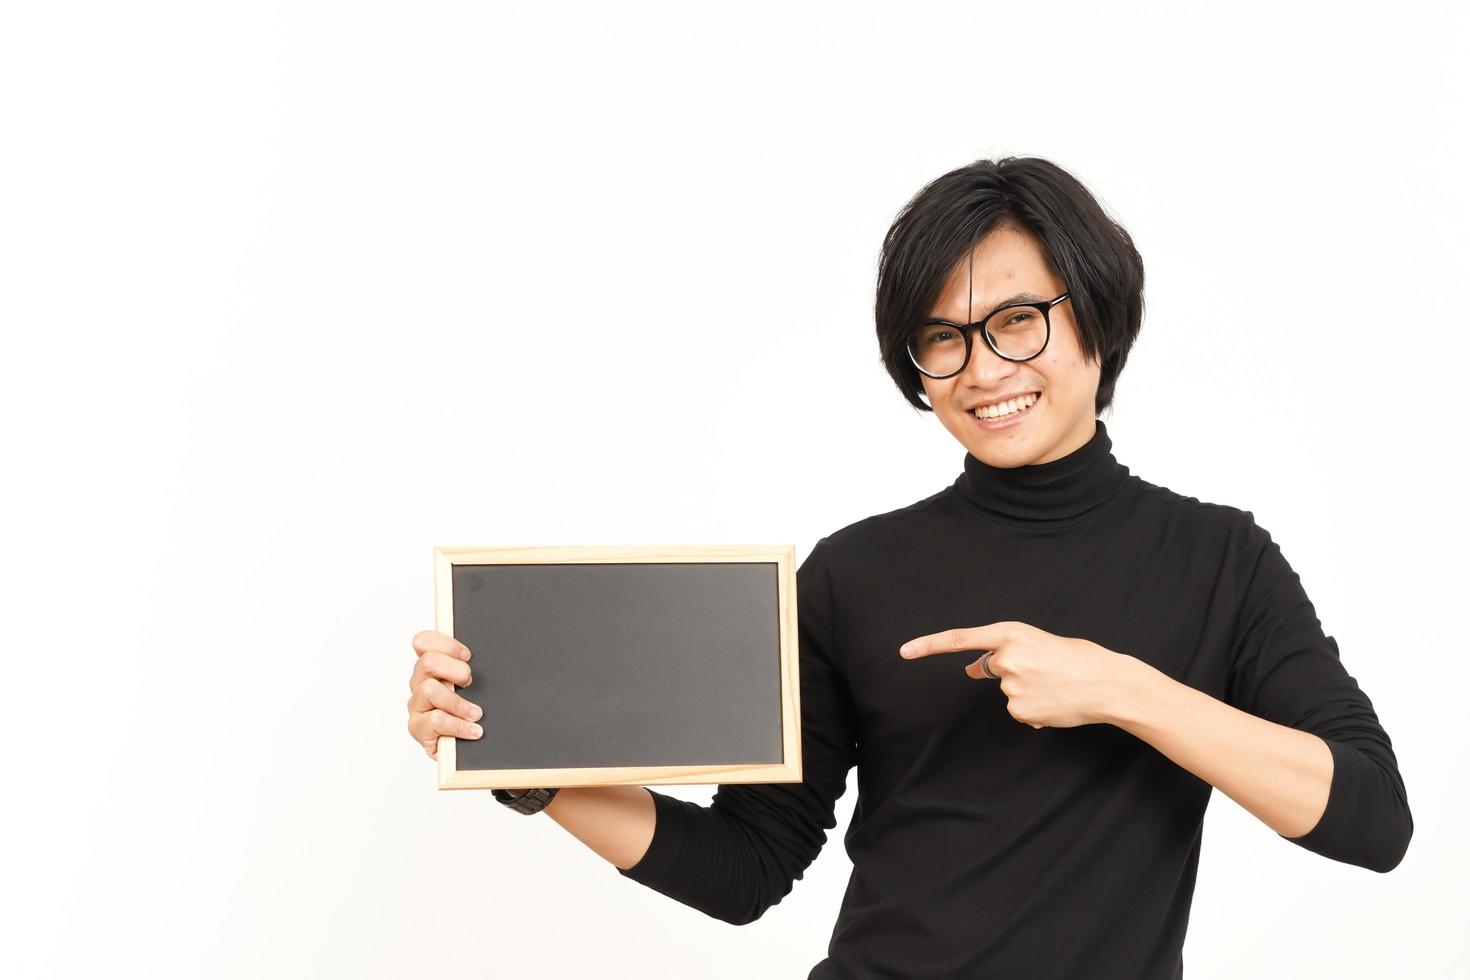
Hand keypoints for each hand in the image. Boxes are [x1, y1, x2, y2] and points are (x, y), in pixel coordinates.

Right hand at [407, 629, 483, 758]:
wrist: (462, 748)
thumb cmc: (470, 710)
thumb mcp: (474, 687)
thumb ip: (474, 670)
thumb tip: (501, 654)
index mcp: (431, 667)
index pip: (423, 642)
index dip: (446, 644)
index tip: (468, 656)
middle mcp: (420, 682)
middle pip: (427, 662)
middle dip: (456, 670)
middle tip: (470, 682)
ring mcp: (417, 705)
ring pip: (429, 690)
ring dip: (458, 702)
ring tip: (476, 713)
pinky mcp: (417, 727)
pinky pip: (435, 721)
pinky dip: (459, 725)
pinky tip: (474, 731)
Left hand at [898, 620, 1130, 728]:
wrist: (1108, 684)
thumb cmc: (1078, 659)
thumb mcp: (1038, 644)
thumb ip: (1002, 653)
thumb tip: (970, 670)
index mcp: (1012, 632)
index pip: (960, 638)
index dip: (929, 645)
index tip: (905, 651)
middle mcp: (1007, 657)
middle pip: (993, 668)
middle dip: (1012, 671)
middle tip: (1047, 670)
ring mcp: (1012, 686)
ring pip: (1007, 691)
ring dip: (1026, 690)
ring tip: (1056, 685)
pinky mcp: (1020, 709)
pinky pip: (1018, 710)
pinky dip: (1033, 708)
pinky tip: (1055, 702)